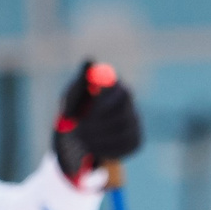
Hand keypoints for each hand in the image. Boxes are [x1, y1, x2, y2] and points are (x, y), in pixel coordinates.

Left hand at [52, 60, 141, 181]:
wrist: (79, 133)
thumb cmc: (76, 108)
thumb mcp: (74, 94)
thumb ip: (83, 81)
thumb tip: (89, 60)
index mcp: (116, 88)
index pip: (121, 93)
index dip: (105, 104)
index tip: (84, 114)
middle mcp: (130, 104)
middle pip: (124, 115)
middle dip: (99, 125)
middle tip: (77, 131)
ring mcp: (135, 123)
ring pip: (123, 133)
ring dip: (99, 138)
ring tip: (79, 139)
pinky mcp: (136, 141)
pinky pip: (124, 147)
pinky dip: (105, 149)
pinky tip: (91, 147)